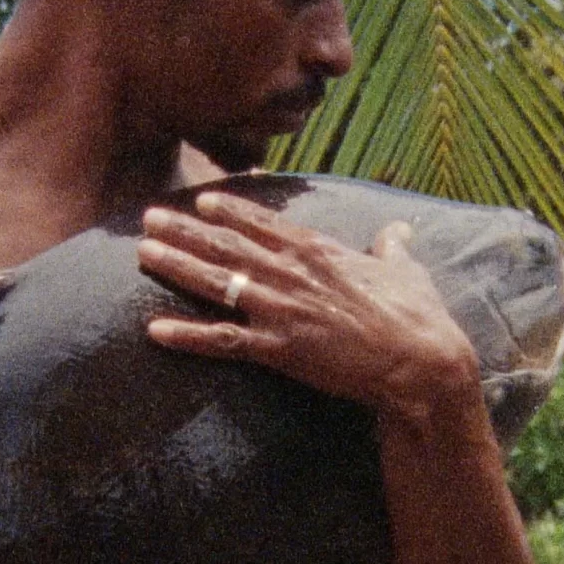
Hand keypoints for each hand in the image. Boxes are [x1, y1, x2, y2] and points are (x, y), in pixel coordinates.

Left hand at [137, 190, 480, 427]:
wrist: (420, 362)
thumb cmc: (419, 317)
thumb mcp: (408, 270)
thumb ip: (393, 246)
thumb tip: (398, 228)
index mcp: (321, 252)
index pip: (266, 224)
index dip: (231, 211)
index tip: (202, 201)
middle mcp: (293, 274)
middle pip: (229, 246)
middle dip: (186, 229)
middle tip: (149, 217)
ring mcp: (282, 311)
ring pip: (217, 282)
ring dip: (177, 266)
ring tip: (143, 253)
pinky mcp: (279, 350)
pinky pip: (223, 341)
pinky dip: (187, 336)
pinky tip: (155, 330)